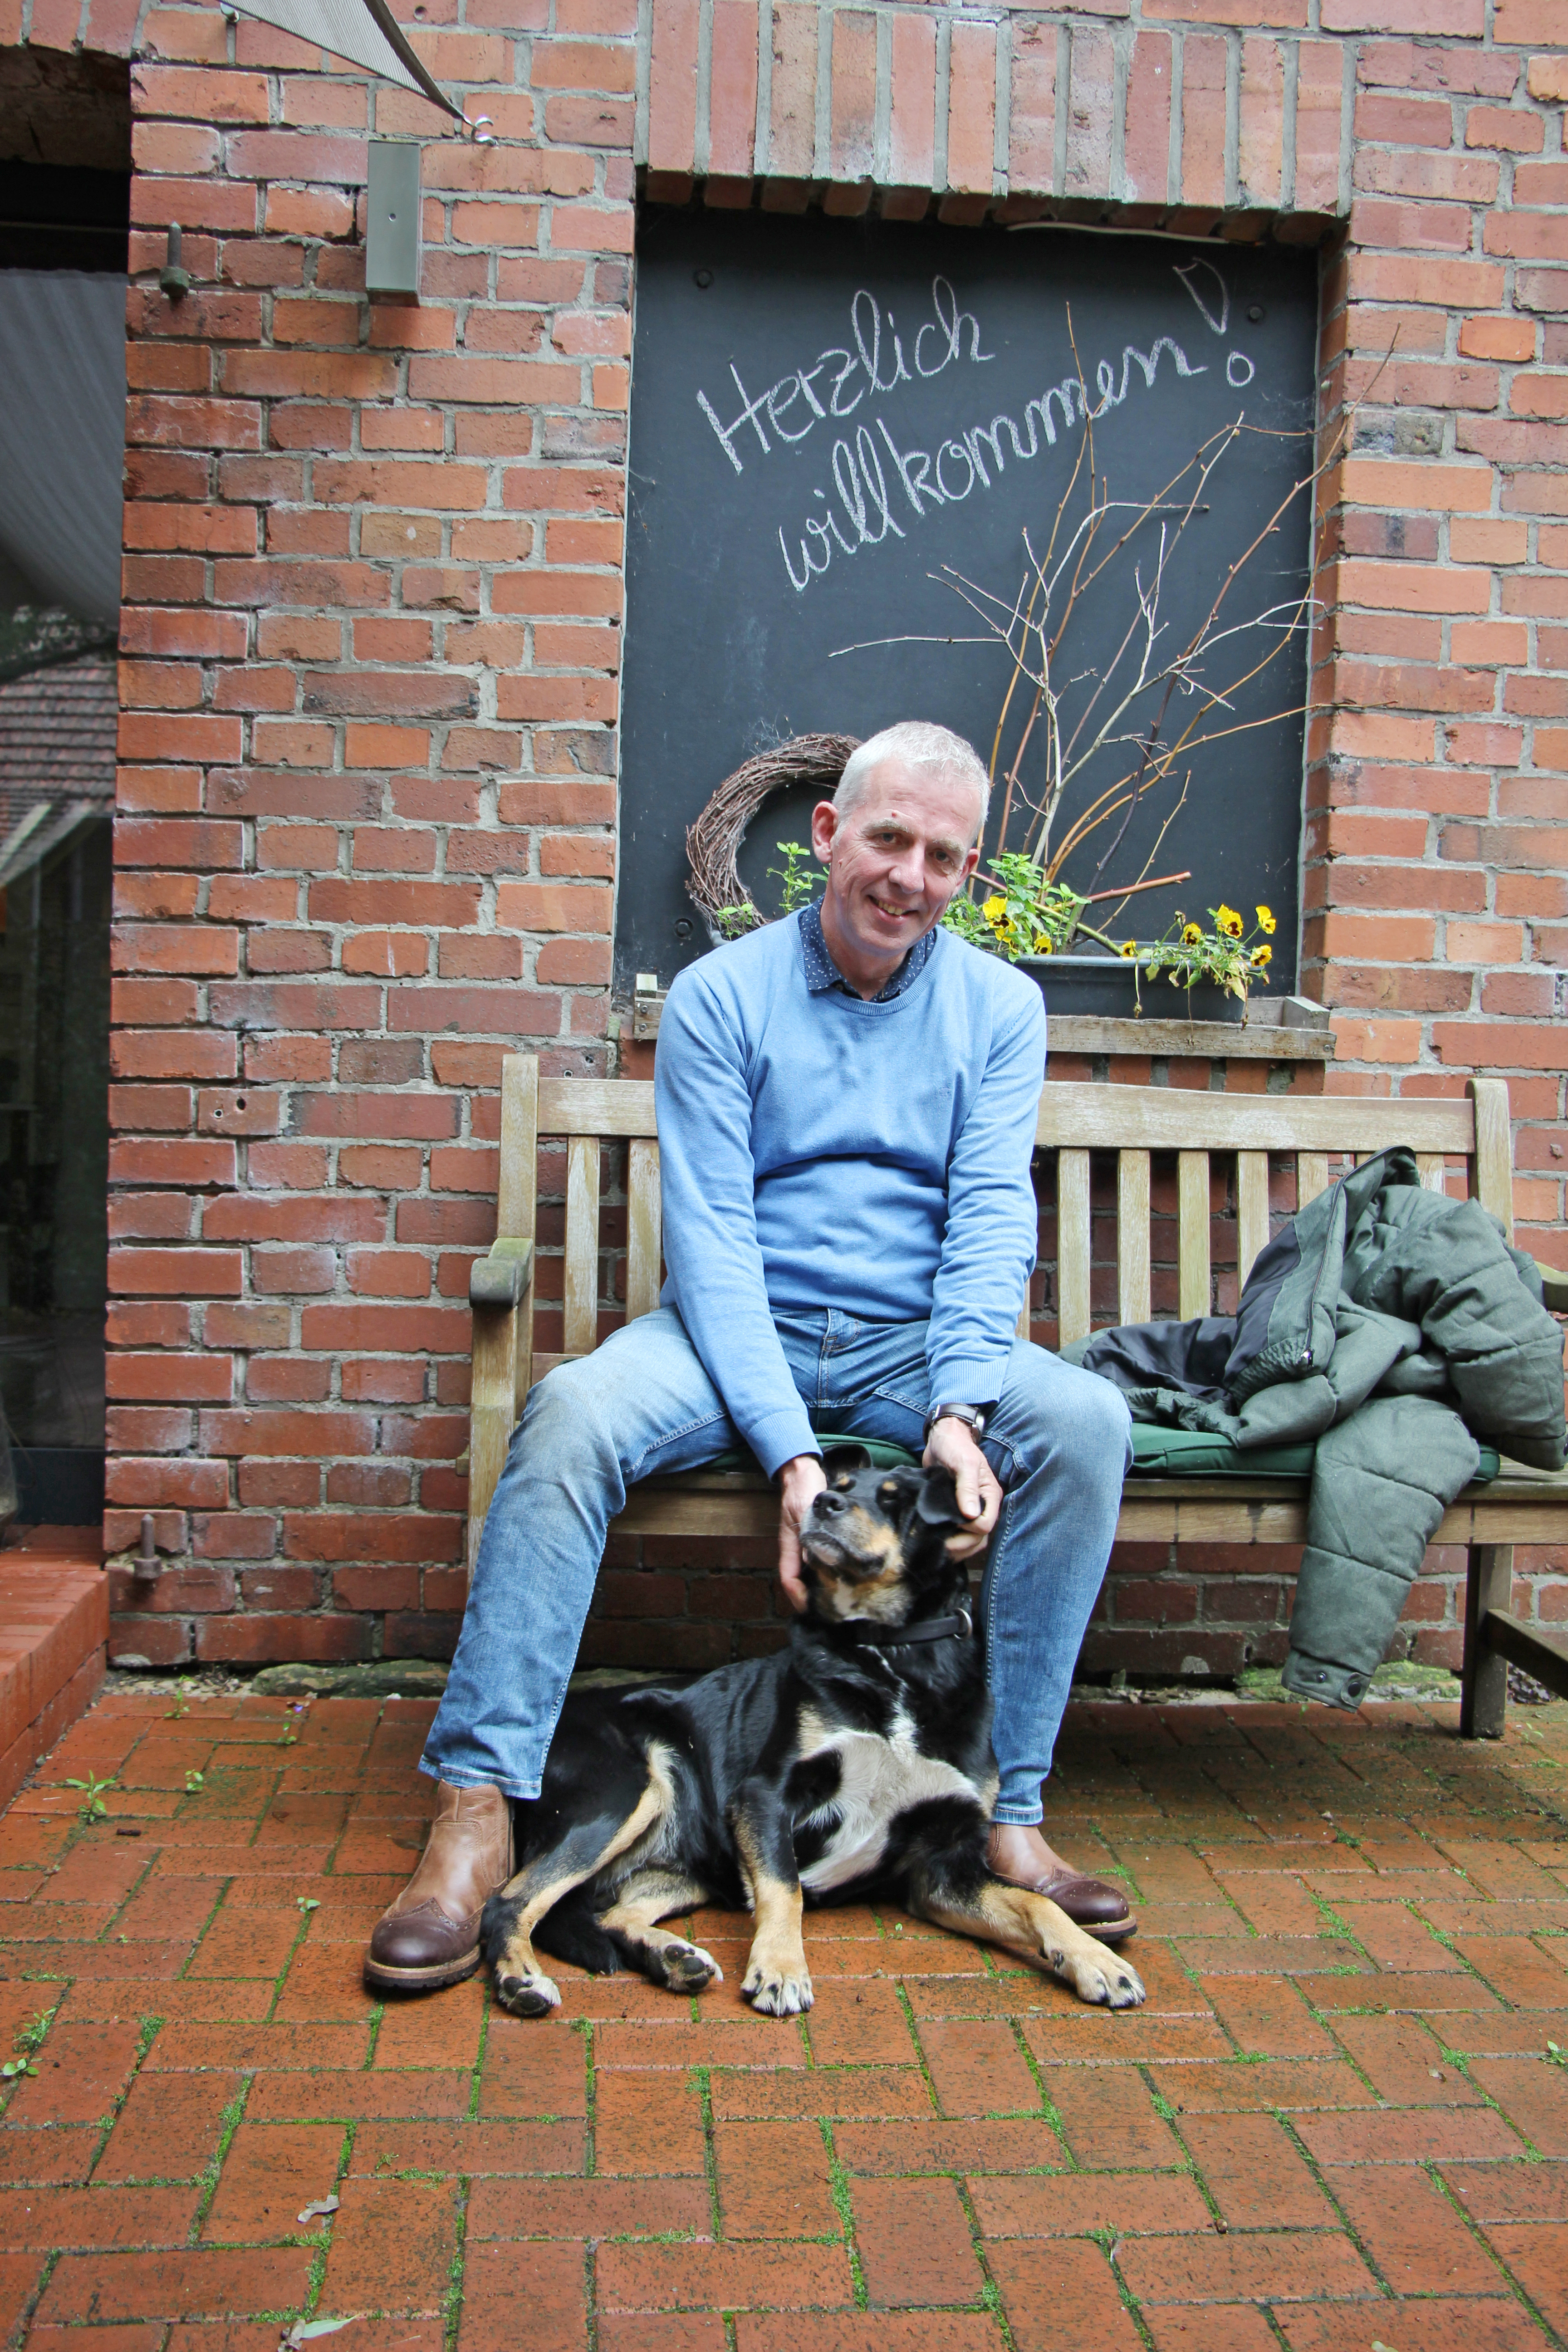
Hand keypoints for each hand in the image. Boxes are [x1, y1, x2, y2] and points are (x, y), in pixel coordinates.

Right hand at [776, 1454, 827, 1613]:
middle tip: (831, 1609)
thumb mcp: (805, 1509)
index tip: (812, 1607)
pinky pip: (821, 1561)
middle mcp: (797, 1548)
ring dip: (820, 1586)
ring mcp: (806, 1544)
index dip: (798, 1596)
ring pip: (810, 1573)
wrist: (803, 1471)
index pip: (788, 1578)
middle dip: (810, 1597)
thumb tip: (814, 1560)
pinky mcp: (817, 1538)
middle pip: (799, 1581)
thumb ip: (809, 1532)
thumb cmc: (803, 1488)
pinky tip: (845, 1575)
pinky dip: (829, 1572)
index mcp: (789, 1544)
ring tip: (840, 1597)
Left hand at [923, 1417, 1001, 1559]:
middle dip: (962, 1545)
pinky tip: (937, 1541)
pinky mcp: (955, 1511)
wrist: (941, 1439)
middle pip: (979, 1538)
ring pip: (970, 1540)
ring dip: (957, 1547)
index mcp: (989, 1496)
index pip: (986, 1525)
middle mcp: (982, 1506)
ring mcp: (969, 1510)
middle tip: (941, 1545)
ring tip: (938, 1546)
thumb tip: (971, 1516)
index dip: (970, 1529)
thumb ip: (968, 1487)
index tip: (953, 1521)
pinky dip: (950, 1540)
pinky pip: (958, 1534)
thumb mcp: (964, 1463)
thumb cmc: (955, 1447)